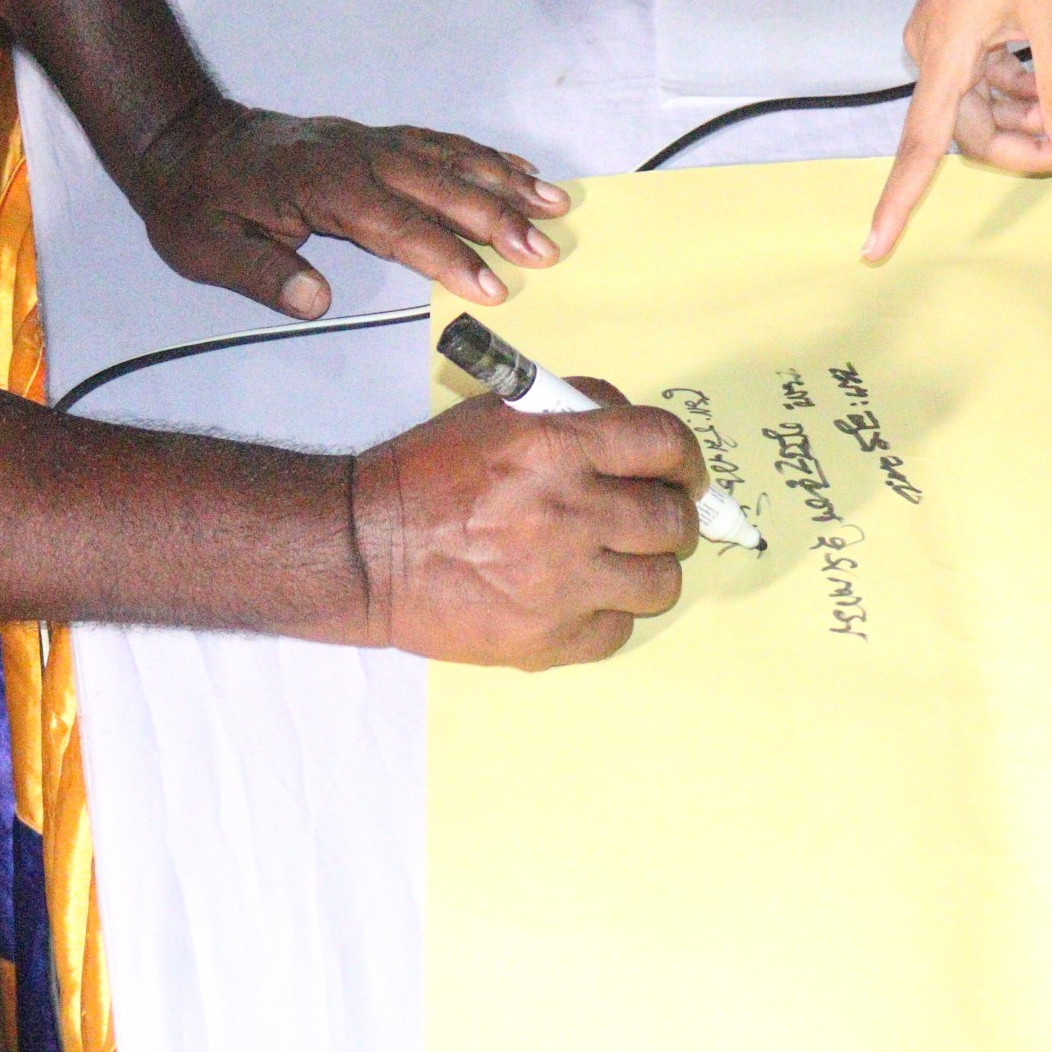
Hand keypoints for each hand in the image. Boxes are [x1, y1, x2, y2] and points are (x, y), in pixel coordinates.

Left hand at [123, 97, 570, 316]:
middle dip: (497, 218)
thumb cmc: (195, 201)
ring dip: (505, 182)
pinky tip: (519, 170)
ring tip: (556, 206)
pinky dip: (483, 155)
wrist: (184, 139)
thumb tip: (312, 301)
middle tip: (546, 250)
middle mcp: (355, 157)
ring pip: (449, 158)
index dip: (446, 256)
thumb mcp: (203, 248)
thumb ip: (259, 274)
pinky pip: (439, 143)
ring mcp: (369, 142)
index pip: (396, 225)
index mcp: (319, 188)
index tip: (490, 285)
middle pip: (439, 186)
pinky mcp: (374, 138)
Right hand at [348, 385, 704, 668]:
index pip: (664, 443)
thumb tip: (640, 439)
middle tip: (653, 519)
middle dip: (673, 516)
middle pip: (674, 520)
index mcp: (555, 447)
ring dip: (649, 568)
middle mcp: (567, 513)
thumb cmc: (428, 476)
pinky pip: (619, 630)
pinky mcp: (546, 639)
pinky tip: (579, 596)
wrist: (365, 550)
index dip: (686, 459)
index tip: (684, 473)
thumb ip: (574, 412)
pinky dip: (608, 613)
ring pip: (661, 582)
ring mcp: (560, 583)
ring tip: (619, 561)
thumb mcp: (497, 414)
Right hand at [866, 0, 1051, 260]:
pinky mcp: (955, 18)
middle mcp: (930, 48)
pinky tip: (1044, 78)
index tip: (873, 250)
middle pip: (964, 128)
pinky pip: (977, 73)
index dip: (898, 201)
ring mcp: (940, 32)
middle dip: (1016, 145)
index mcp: (945, 54)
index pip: (920, 146)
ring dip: (1018, 115)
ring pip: (974, 101)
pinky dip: (1011, 86)